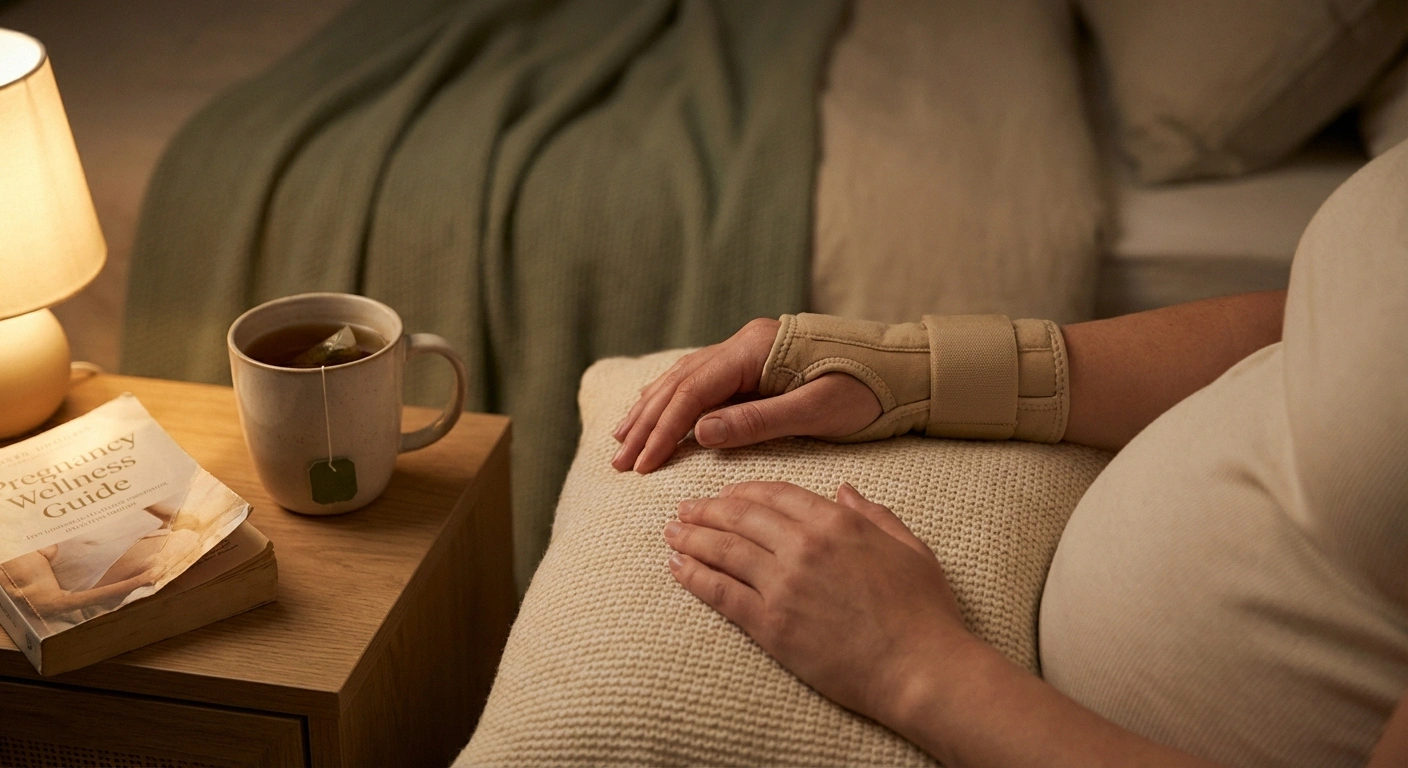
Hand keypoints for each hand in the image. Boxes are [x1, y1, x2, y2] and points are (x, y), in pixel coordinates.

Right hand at [613, 319, 881, 472]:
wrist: (904, 366)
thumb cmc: (868, 390)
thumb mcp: (817, 411)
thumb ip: (757, 420)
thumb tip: (699, 432)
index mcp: (755, 351)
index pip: (693, 393)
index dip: (662, 431)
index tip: (641, 465)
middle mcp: (744, 343)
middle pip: (680, 384)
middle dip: (646, 423)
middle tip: (618, 462)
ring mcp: (748, 349)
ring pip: (685, 378)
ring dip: (652, 409)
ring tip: (622, 438)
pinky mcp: (755, 360)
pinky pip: (701, 377)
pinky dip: (673, 396)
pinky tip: (656, 407)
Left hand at [662, 481, 979, 725]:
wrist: (920, 669)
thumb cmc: (924, 612)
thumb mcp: (909, 548)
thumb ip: (874, 515)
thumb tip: (844, 490)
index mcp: (837, 523)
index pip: (775, 493)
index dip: (743, 490)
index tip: (725, 493)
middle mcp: (804, 546)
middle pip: (740, 515)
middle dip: (707, 508)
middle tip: (685, 508)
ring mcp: (783, 585)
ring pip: (723, 549)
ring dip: (691, 537)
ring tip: (672, 532)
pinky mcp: (771, 625)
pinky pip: (720, 592)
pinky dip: (693, 575)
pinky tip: (678, 567)